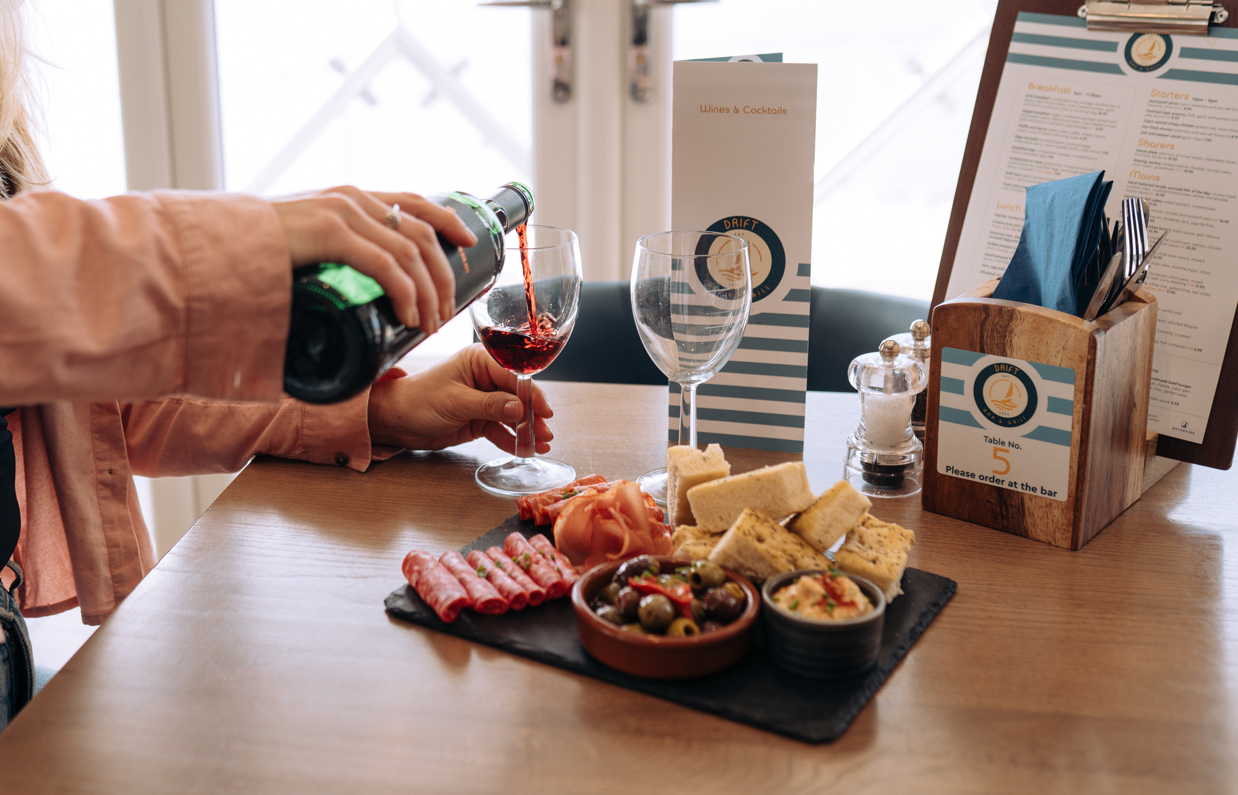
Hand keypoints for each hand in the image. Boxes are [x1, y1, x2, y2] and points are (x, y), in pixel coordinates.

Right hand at [270, 186, 476, 334]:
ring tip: (429, 325)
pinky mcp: (329, 233)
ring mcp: (340, 212)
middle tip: (445, 313)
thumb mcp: (301, 248)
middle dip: (443, 276)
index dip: (446, 219)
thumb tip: (350, 294)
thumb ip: (328, 258)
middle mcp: (349, 198)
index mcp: (346, 197)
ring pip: (411, 251)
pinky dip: (406, 293)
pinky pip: (387, 264)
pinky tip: (409, 316)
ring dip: (429, 293)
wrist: (207, 244)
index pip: (412, 201)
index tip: (468, 242)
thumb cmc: (251, 254)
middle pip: (422, 232)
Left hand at [366, 345, 554, 452]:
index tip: (544, 410)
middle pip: (518, 396)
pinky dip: (512, 440)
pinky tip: (525, 449)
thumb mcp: (456, 402)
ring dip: (527, 429)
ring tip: (542, 444)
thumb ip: (490, 405)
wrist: (396, 421)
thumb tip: (519, 409)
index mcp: (479, 362)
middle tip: (545, 432)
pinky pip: (501, 429)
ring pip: (513, 415)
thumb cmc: (418, 400)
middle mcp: (484, 378)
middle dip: (533, 415)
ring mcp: (483, 400)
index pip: (514, 375)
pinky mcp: (480, 419)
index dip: (531, 394)